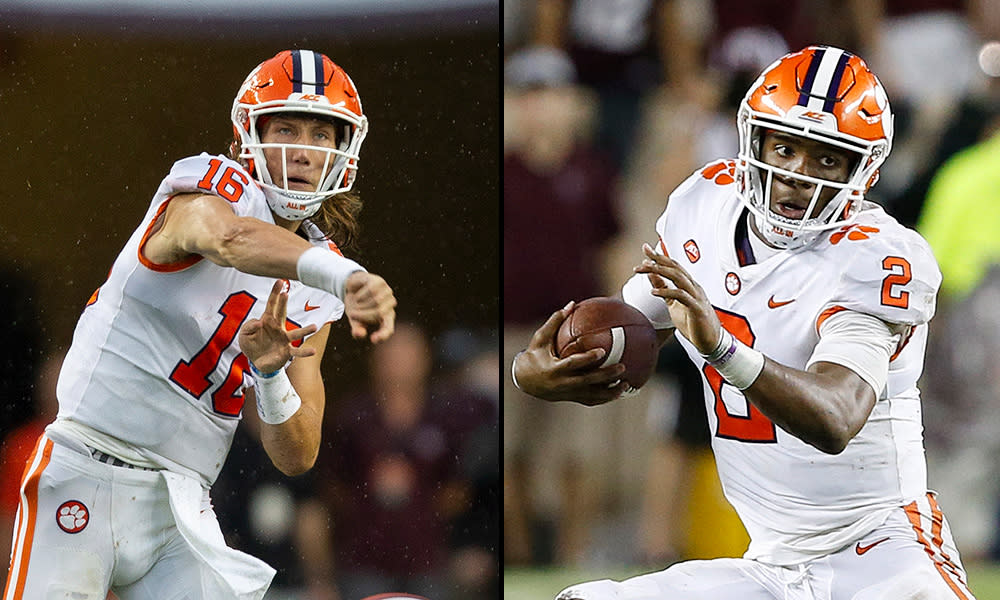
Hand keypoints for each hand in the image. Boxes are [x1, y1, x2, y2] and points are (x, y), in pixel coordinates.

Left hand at [240, 279, 317, 371]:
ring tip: (315, 327)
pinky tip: (313, 351)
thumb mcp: (244, 334)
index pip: (272, 304)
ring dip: (306, 330)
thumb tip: (259, 322)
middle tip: (286, 293)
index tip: (280, 281)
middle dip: (283, 303)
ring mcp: (284, 339)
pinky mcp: (286, 352)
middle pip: (282, 314)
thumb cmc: (252, 344)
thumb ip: (248, 326)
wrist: (256, 362)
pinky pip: (297, 351)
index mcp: (267, 321)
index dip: (275, 293)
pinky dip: (305, 351)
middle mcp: (278, 327)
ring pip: (297, 333)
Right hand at [344, 271, 396, 342]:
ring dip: (360, 304)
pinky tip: (358, 294)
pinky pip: (371, 290)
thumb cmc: (356, 306)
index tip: (373, 339)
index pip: (388, 328)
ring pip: (376, 300)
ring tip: (355, 303)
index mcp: (387, 317)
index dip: (383, 334)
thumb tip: (359, 335)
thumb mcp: (355, 320)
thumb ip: (358, 329)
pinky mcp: (380, 282)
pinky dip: (360, 295)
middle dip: (362, 314)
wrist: (351, 287)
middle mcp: (390, 305)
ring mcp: (386, 292)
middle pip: (378, 312)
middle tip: (352, 313)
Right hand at [513, 301, 627, 405]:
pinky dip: (605, 398)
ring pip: (592, 395)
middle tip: (622, 367)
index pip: (573, 364)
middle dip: (606, 376)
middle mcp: (562, 383)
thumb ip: (555, 321)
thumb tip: (572, 304)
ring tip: (627, 383)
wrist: (525, 380)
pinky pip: (591, 401)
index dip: (588, 358)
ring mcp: (568, 394)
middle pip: (588, 381)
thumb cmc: (534, 355)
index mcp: (554, 369)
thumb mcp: (540, 338)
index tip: (603, 351)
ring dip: (610, 391)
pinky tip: (620, 392)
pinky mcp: (571, 398)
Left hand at [634, 243, 721, 353]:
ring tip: (645, 269)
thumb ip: (664, 288)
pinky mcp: (697, 308)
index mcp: (688, 284)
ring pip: (679, 277)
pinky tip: (654, 292)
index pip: (673, 266)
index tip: (646, 248)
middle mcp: (693, 287)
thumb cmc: (693, 322)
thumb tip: (651, 275)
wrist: (710, 341)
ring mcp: (696, 296)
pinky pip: (682, 296)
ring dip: (661, 271)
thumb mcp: (673, 303)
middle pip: (675, 267)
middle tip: (644, 254)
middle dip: (659, 259)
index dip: (660, 256)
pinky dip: (667, 292)